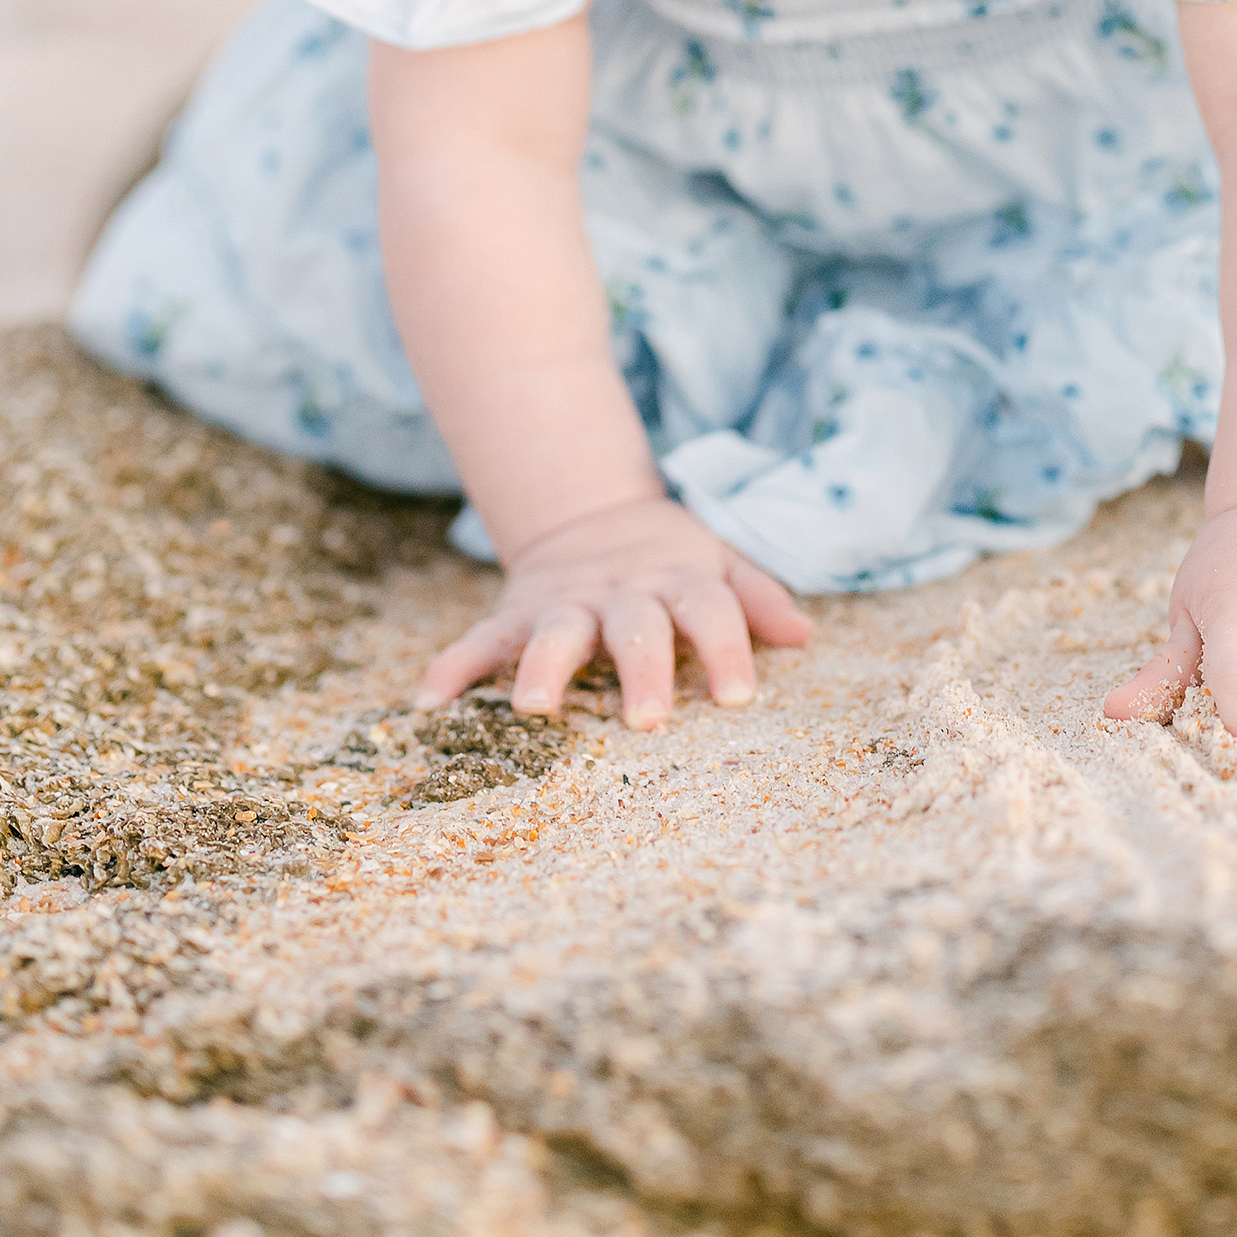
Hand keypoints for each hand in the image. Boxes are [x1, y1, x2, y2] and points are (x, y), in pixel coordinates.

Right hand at [417, 492, 811, 731]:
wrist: (591, 516)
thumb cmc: (671, 563)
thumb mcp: (719, 564)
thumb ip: (758, 597)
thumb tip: (806, 636)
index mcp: (676, 580)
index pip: (710, 609)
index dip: (727, 648)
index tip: (740, 698)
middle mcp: (620, 591)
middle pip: (635, 626)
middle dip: (641, 669)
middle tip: (648, 720)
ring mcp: (565, 601)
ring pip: (554, 630)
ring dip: (543, 665)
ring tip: (533, 707)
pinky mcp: (517, 612)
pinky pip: (480, 638)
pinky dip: (454, 665)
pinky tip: (430, 699)